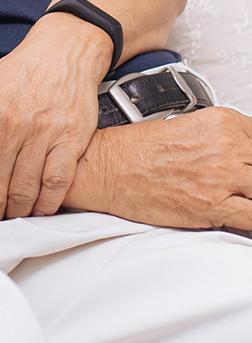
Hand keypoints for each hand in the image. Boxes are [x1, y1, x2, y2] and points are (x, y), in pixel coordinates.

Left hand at [0, 14, 107, 221]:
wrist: (61, 52)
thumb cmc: (15, 77)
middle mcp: (10, 126)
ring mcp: (42, 133)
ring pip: (23, 191)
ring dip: (13, 216)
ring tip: (6, 225)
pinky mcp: (71, 139)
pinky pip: (56, 184)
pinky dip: (46, 205)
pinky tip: (37, 213)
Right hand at [73, 106, 251, 229]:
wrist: (106, 167)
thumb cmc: (135, 150)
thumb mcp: (185, 128)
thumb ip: (220, 140)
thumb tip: (241, 158)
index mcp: (221, 122)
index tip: (246, 166)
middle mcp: (226, 146)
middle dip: (251, 178)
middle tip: (238, 185)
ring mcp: (222, 176)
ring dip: (251, 196)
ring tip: (237, 198)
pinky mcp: (214, 206)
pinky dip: (251, 221)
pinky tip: (241, 217)